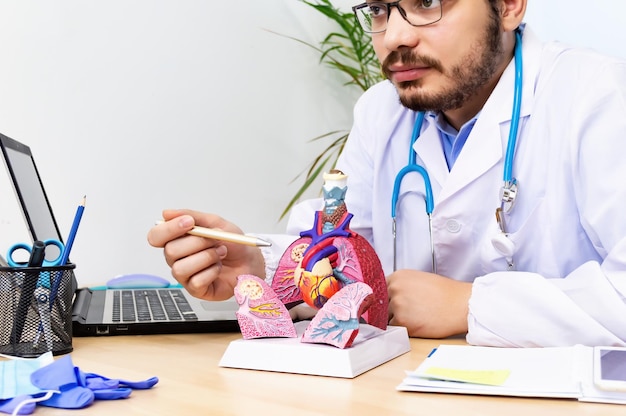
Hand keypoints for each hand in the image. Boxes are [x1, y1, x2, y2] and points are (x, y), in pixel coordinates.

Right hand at [147, 209, 265, 300]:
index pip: (156, 236)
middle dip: (197, 243)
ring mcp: (186, 275)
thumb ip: (192, 216)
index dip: (168, 229)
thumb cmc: (232, 243)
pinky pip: (196, 281)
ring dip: (206, 257)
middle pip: (170, 251)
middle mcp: (177, 258)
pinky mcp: (196, 289)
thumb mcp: (215, 223)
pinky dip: (212, 271)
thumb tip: (167, 213)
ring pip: (181, 268)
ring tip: (220, 254)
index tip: (189, 223)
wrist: (250, 260)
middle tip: (215, 240)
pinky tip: (219, 268)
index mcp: (178, 240)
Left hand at [387, 270, 470, 337]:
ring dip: (395, 320)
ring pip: (385, 317)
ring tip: (415, 317)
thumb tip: (388, 296)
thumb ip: (401, 286)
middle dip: (389, 309)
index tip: (387, 304)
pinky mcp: (402, 321)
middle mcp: (394, 288)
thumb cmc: (445, 293)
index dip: (384, 298)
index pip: (379, 288)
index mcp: (398, 276)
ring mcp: (397, 304)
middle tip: (406, 313)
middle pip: (380, 303)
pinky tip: (417, 324)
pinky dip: (402, 329)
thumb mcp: (419, 280)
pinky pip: (394, 328)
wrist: (461, 305)